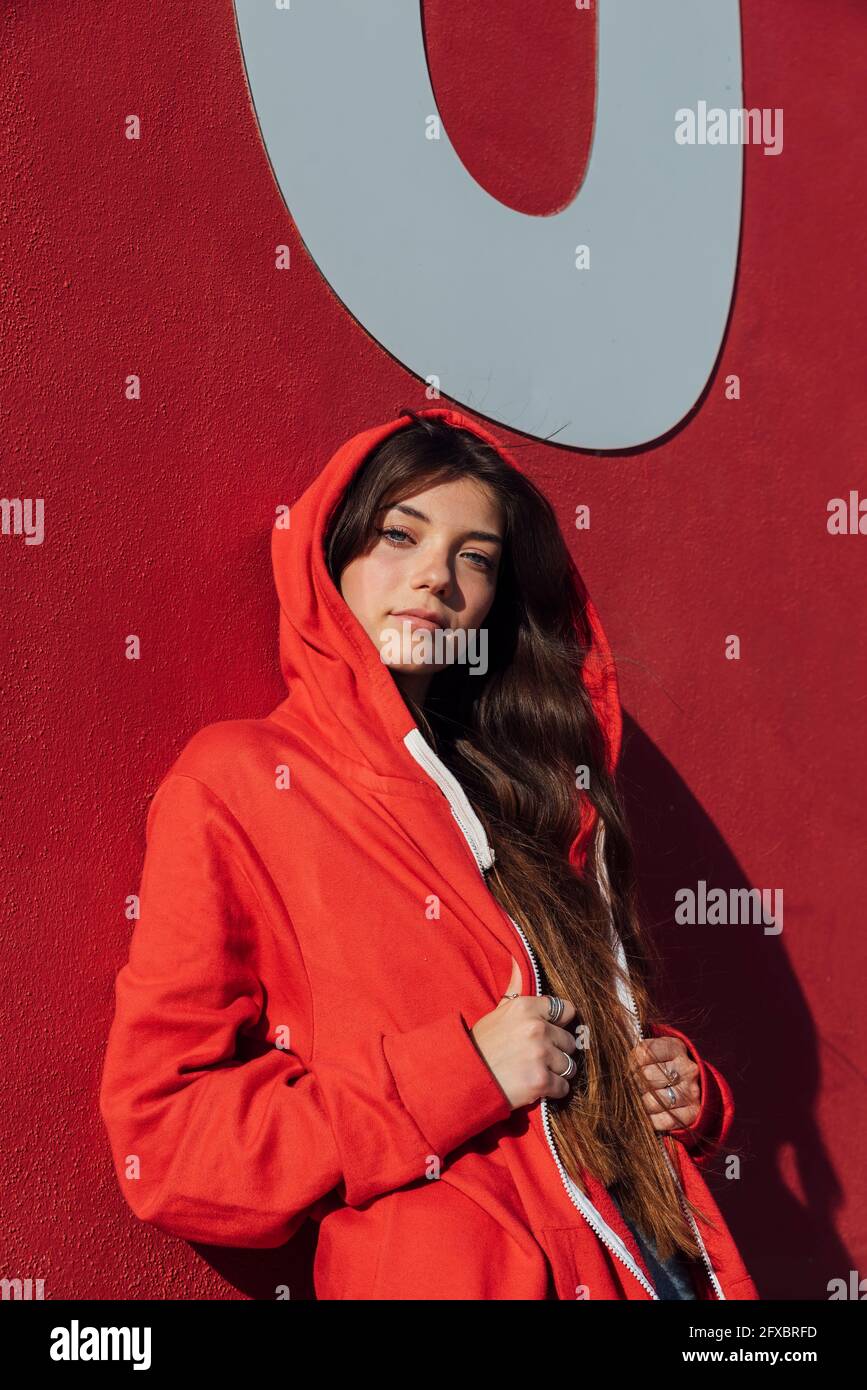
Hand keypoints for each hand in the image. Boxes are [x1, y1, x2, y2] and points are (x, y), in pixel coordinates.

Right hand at [471, 956, 579, 1109]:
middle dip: (557, 1051)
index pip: (567, 1010)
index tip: (549, 1033)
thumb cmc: (482, 1045)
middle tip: (536, 1058)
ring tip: (535, 1071)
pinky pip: (563, 1087)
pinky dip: (552, 1090)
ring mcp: (540, 1055)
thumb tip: (518, 961)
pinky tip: (535, 1086)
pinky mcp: (541, 1081)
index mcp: (526, 1007)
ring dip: (556, 1072)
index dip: (560, 1024)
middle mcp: (536, 1028)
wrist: (464, 1079)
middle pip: (569, 1041)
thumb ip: (514, 991)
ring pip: (569, 1065)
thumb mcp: (496, 1012)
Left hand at [629, 1035, 701, 1131]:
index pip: (643, 1053)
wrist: (692, 1086)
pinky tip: (647, 1115)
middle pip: (646, 1077)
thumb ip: (636, 1053)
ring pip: (654, 1100)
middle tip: (628, 1087)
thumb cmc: (662, 1066)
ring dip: (640, 1103)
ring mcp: (692, 1091)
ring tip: (636, 1101)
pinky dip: (651, 1120)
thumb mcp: (655, 1051)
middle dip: (633, 1084)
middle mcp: (687, 1068)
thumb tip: (613, 1060)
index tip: (626, 1068)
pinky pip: (665, 1120)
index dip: (629, 1062)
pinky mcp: (693, 1113)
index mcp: (675, 1047)